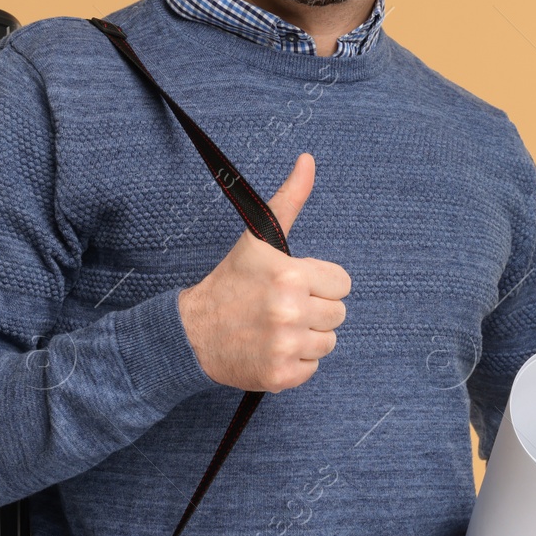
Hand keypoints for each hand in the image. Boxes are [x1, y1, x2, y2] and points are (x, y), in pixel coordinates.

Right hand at [177, 153, 350, 392]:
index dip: (319, 283)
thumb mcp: (258, 239)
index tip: (294, 285)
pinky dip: (295, 363)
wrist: (192, 334)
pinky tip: (271, 348)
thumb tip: (309, 159)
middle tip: (281, 306)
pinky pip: (312, 369)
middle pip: (338, 314)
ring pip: (328, 343)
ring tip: (276, 327)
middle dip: (314, 310)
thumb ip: (290, 199)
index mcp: (290, 275)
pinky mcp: (280, 376)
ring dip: (307, 337)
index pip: (342, 284)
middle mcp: (290, 311)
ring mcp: (285, 346)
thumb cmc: (231, 282)